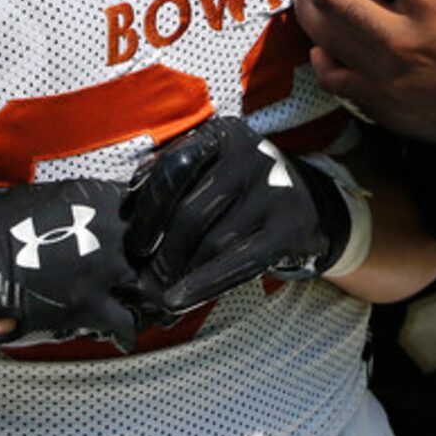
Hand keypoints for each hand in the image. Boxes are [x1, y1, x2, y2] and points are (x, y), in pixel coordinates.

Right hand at [0, 179, 136, 348]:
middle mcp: (108, 231)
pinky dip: (126, 331)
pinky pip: (126, 323)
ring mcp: (103, 269)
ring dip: (144, 293)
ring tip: (141, 302)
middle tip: (145, 267)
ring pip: (147, 283)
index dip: (145, 219)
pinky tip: (123, 334)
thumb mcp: (38, 195)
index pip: (144, 203)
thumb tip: (86, 202)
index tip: (143, 230)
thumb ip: (74, 199)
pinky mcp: (91, 305)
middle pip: (152, 244)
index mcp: (95, 198)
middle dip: (149, 256)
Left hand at [123, 118, 364, 318]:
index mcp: (222, 134)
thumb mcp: (212, 170)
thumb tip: (124, 214)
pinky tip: (181, 300)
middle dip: (161, 253)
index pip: (172, 170)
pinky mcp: (289, 226)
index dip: (146, 210)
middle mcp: (250, 154)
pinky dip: (205, 284)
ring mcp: (274, 189)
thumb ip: (173, 180)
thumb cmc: (241, 191)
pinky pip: (240, 261)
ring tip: (159, 298)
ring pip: (212, 240)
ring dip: (181, 274)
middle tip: (141, 283)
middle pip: (190, 211)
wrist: (311, 204)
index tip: (132, 245)